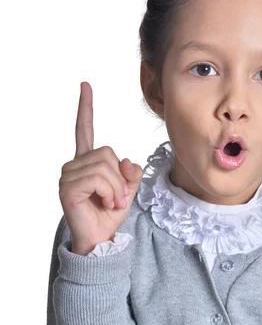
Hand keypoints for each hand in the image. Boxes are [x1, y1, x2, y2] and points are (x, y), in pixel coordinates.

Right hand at [59, 82, 142, 254]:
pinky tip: (105, 203)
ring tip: (111, 202)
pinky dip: (111, 192)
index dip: (86, 108)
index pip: (85, 130)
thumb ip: (129, 173)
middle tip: (118, 197)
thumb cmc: (109, 214)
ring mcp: (68, 175)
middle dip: (120, 177)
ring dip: (117, 188)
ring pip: (105, 166)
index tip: (85, 85)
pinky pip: (99, 178)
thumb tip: (126, 161)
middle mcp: (74, 165)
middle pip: (108, 152)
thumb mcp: (127, 190)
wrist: (100, 239)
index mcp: (87, 162)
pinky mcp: (68, 187)